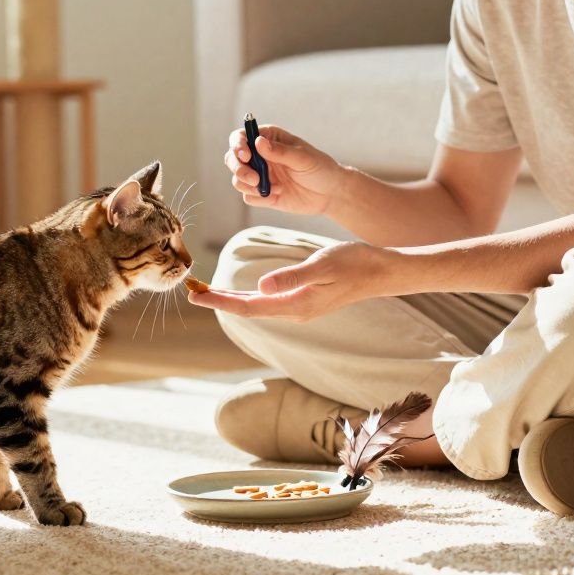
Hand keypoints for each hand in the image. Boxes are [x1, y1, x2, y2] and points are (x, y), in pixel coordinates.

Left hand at [188, 242, 392, 320]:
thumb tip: (261, 286)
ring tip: (208, 291)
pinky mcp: (304, 300)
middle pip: (248, 309)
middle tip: (191, 292)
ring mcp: (300, 307)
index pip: (248, 306)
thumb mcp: (323, 264)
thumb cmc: (355, 263)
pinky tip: (241, 292)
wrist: (382, 272)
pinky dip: (248, 297)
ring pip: (257, 307)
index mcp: (296, 304)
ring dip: (231, 300)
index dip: (219, 302)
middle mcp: (295, 311)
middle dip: (219, 301)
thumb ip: (292, 277)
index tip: (195, 296)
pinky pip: (268, 302)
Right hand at [225, 124, 343, 215]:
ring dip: (249, 185)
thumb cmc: (320, 168)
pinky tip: (278, 194)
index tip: (245, 155)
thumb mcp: (302, 158)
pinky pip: (248, 197)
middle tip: (254, 179)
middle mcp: (260, 156)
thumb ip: (279, 151)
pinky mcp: (262, 194)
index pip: (241, 137)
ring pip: (238, 179)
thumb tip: (257, 142)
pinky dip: (259, 198)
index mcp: (268, 139)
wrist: (330, 194)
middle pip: (232, 158)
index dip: (238, 145)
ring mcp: (260, 175)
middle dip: (238, 169)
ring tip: (272, 188)